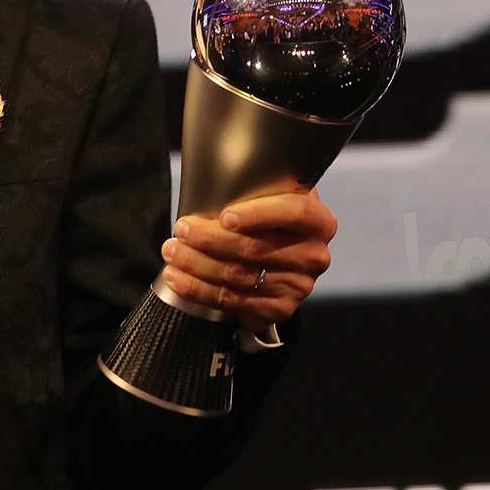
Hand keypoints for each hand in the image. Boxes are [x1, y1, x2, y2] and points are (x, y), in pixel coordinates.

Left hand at [158, 187, 336, 333]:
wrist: (279, 260)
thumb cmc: (268, 218)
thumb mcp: (272, 195)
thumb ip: (255, 187)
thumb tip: (210, 180)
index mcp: (318, 221)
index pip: (293, 213)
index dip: (258, 214)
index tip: (224, 216)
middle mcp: (313, 256)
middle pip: (255, 249)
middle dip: (209, 239)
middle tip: (181, 229)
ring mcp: (297, 286)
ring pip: (238, 276)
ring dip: (196, 264)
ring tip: (171, 251)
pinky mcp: (278, 308)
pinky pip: (231, 300)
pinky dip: (198, 289)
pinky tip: (177, 278)